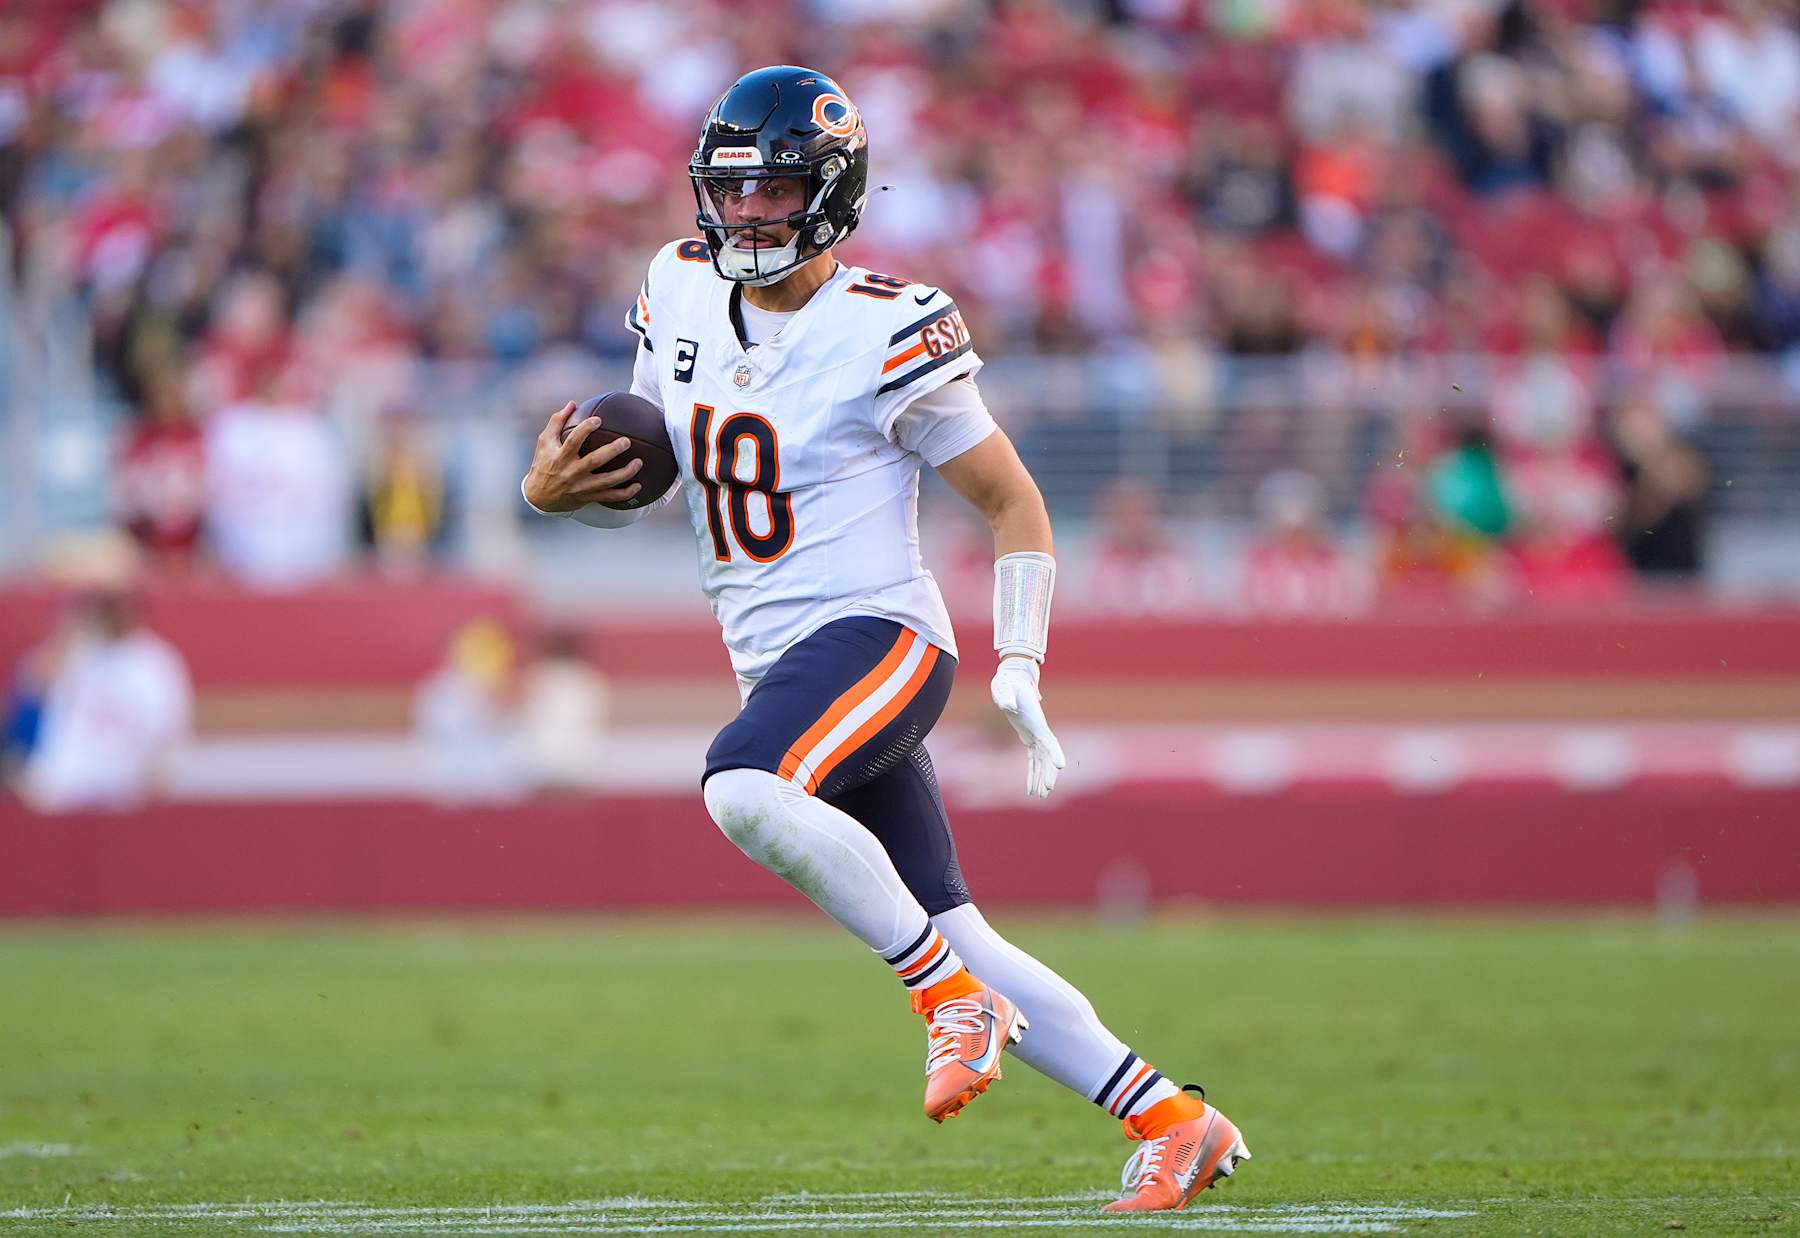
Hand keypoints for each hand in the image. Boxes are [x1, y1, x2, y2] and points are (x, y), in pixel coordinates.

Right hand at [522, 401, 644, 512]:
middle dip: (612, 451)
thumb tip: (572, 403)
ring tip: (639, 462)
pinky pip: (609, 497)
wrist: (539, 498)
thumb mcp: (544, 443)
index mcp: (560, 457)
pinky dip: (624, 493)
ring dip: (624, 473)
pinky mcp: (588, 497)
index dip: (586, 429)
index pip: (574, 441)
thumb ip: (557, 422)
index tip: (598, 419)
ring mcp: (582, 487)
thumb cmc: (543, 465)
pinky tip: (638, 486)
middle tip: (626, 441)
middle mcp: (572, 472)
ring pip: (606, 481)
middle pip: (594, 461)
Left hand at [989, 655, 1065, 797]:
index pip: (1049, 741)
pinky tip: (1030, 787)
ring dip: (1041, 777)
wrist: (1012, 679)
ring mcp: (1035, 734)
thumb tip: (1008, 707)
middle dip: (1048, 774)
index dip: (1056, 753)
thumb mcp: (1004, 688)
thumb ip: (1006, 697)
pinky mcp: (1028, 737)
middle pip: (1047, 756)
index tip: (1061, 766)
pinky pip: (1032, 759)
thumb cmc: (1008, 683)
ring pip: (1041, 761)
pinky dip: (1032, 772)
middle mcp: (1039, 730)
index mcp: (1036, 721)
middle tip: (1046, 791)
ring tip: (1039, 795)